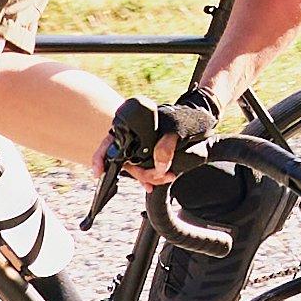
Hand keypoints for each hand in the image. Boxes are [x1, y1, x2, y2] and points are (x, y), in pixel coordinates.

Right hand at [100, 93, 217, 187]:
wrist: (202, 118)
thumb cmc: (187, 117)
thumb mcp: (177, 128)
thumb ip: (166, 146)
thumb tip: (158, 166)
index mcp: (133, 124)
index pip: (109, 142)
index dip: (100, 157)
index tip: (98, 171)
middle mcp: (133, 135)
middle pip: (124, 160)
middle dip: (138, 173)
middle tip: (152, 181)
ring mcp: (141, 145)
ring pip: (135, 166)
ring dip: (147, 177)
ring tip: (165, 177)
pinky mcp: (150, 153)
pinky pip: (144, 168)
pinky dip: (150, 177)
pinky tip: (155, 183)